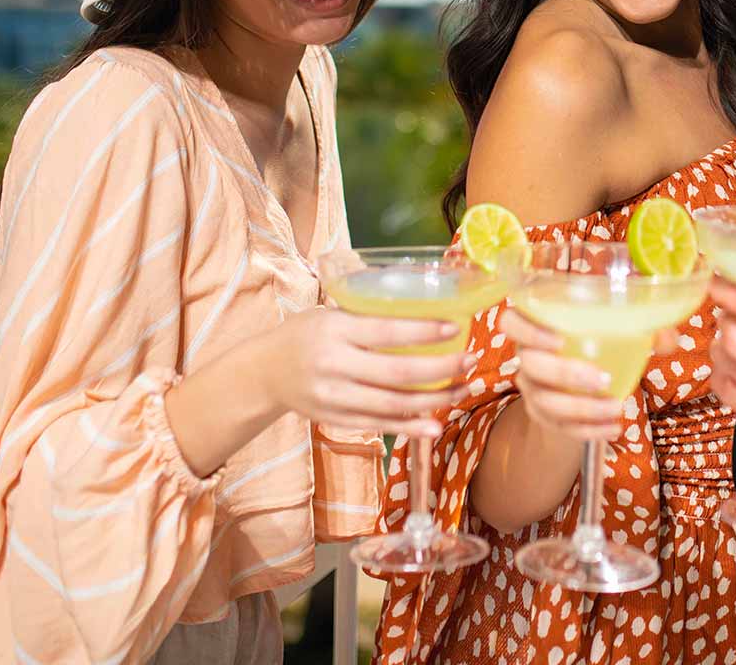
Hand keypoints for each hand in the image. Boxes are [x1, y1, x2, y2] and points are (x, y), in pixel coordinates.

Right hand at [267, 308, 470, 438]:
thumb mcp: (330, 313)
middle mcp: (334, 365)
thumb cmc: (306, 334)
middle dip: (440, 369)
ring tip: (463, 389)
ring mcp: (334, 397)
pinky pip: (379, 424)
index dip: (422, 332)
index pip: (385, 331)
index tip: (455, 327)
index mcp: (334, 330)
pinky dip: (409, 426)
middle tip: (470, 360)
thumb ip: (369, 315)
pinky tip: (435, 424)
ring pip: (392, 403)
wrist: (264, 372)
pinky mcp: (336, 419)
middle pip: (396, 372)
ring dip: (434, 400)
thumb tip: (426, 308)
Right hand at [500, 307, 640, 443]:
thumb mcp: (619, 331)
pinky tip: (614, 429)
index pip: (511, 322)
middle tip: (603, 379)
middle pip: (530, 365)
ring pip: (546, 401)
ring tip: (616, 408)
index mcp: (536, 326)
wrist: (581, 385)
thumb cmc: (597, 345)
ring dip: (581, 408)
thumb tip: (669, 338)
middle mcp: (527, 357)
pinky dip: (588, 430)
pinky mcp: (543, 417)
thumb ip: (646, 330)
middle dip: (565, 373)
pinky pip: (560, 427)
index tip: (559, 338)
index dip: (528, 330)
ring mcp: (532, 389)